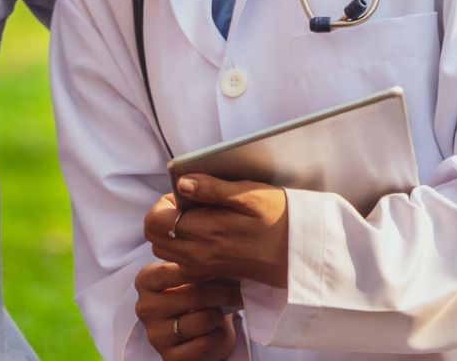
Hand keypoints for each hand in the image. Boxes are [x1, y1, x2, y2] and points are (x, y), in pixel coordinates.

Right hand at [134, 260, 240, 359]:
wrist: (192, 332)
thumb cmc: (192, 296)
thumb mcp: (188, 277)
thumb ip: (195, 267)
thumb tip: (222, 259)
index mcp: (145, 282)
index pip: (170, 271)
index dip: (199, 269)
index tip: (219, 266)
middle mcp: (145, 308)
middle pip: (194, 296)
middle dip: (223, 292)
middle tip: (238, 291)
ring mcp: (156, 334)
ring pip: (203, 319)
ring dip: (219, 315)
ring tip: (222, 311)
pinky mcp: (170, 356)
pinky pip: (206, 342)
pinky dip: (219, 335)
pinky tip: (216, 330)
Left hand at [145, 177, 288, 288]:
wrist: (302, 254)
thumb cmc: (279, 219)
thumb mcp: (249, 195)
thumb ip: (211, 189)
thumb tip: (182, 182)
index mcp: (205, 232)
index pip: (154, 221)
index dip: (163, 203)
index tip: (184, 195)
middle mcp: (199, 254)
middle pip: (154, 237)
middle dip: (163, 217)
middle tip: (189, 205)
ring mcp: (204, 267)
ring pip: (164, 251)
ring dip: (171, 232)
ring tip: (197, 219)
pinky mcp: (212, 274)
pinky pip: (181, 262)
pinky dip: (182, 248)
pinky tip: (205, 235)